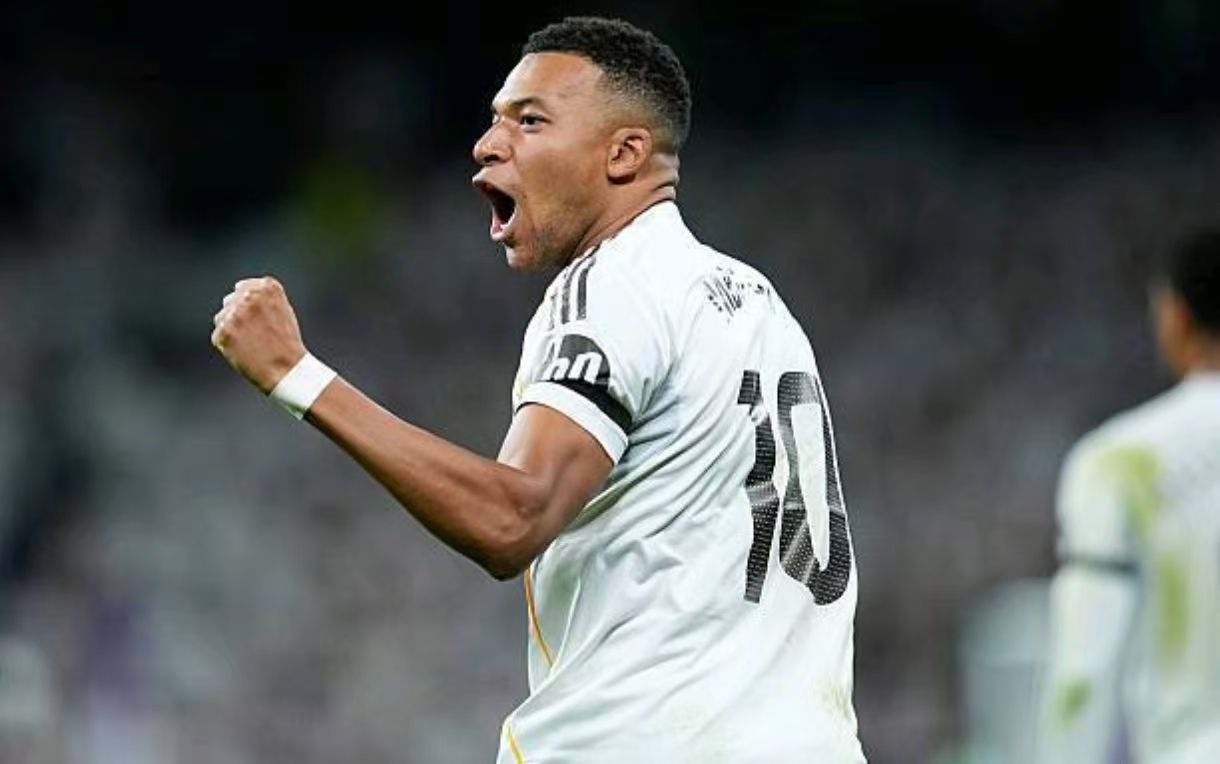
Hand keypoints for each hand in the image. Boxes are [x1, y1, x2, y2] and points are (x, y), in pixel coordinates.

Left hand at [211, 276, 307, 393]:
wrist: (286, 369)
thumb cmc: (287, 342)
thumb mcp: (283, 310)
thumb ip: (262, 297)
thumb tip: (238, 291)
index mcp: (267, 287)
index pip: (244, 287)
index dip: (249, 305)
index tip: (258, 319)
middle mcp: (249, 296)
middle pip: (231, 300)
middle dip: (238, 315)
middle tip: (255, 334)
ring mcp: (234, 314)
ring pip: (222, 317)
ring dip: (231, 328)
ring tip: (251, 343)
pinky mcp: (223, 333)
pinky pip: (218, 336)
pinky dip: (228, 345)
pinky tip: (244, 352)